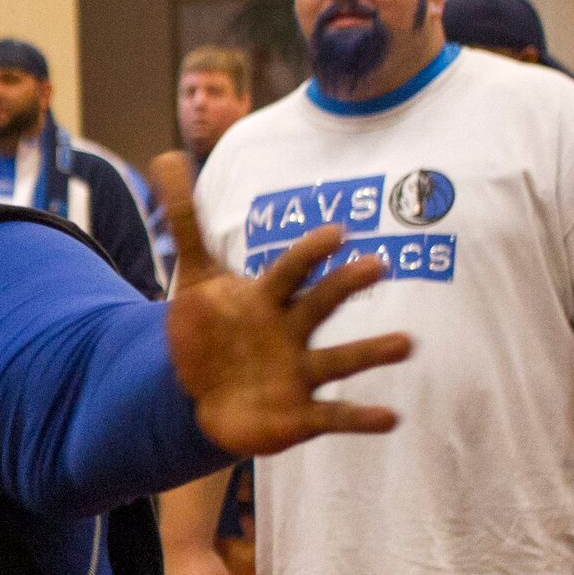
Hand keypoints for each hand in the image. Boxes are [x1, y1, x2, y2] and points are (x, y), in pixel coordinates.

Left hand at [152, 154, 411, 454]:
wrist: (209, 391)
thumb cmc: (214, 326)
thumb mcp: (195, 275)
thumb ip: (185, 221)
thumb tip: (166, 155)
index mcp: (267, 299)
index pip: (289, 271)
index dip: (308, 254)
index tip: (335, 233)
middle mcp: (291, 331)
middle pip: (320, 304)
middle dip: (345, 286)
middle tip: (379, 264)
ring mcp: (301, 372)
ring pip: (341, 359)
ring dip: (373, 351)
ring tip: (407, 344)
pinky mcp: (302, 414)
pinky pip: (336, 415)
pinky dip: (360, 418)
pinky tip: (391, 419)